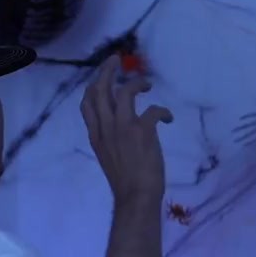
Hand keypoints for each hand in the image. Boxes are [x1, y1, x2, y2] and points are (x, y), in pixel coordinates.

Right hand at [79, 54, 172, 203]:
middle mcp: (105, 128)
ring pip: (123, 92)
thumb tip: (119, 126)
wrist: (135, 196)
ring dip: (136, 83)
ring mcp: (122, 128)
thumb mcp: (107, 156)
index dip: (93, 86)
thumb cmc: (124, 181)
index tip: (101, 77)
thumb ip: (109, 137)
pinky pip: (153, 110)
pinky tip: (168, 119)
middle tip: (117, 60)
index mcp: (95, 135)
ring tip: (147, 84)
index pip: (87, 104)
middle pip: (100, 90)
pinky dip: (163, 112)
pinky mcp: (142, 131)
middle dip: (108, 71)